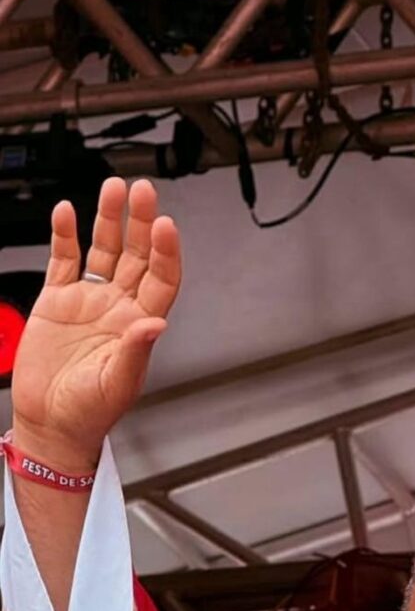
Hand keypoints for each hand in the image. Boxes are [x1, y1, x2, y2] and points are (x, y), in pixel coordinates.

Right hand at [12, 177, 180, 471]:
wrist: (52, 421)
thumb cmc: (90, 412)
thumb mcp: (118, 384)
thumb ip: (136, 351)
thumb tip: (156, 325)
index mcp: (140, 326)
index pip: (162, 280)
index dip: (166, 253)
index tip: (166, 226)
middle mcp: (118, 307)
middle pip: (136, 255)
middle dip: (141, 223)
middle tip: (144, 192)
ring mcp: (89, 300)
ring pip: (103, 250)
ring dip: (108, 220)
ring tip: (114, 188)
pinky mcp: (57, 299)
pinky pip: (63, 259)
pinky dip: (65, 235)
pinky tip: (66, 212)